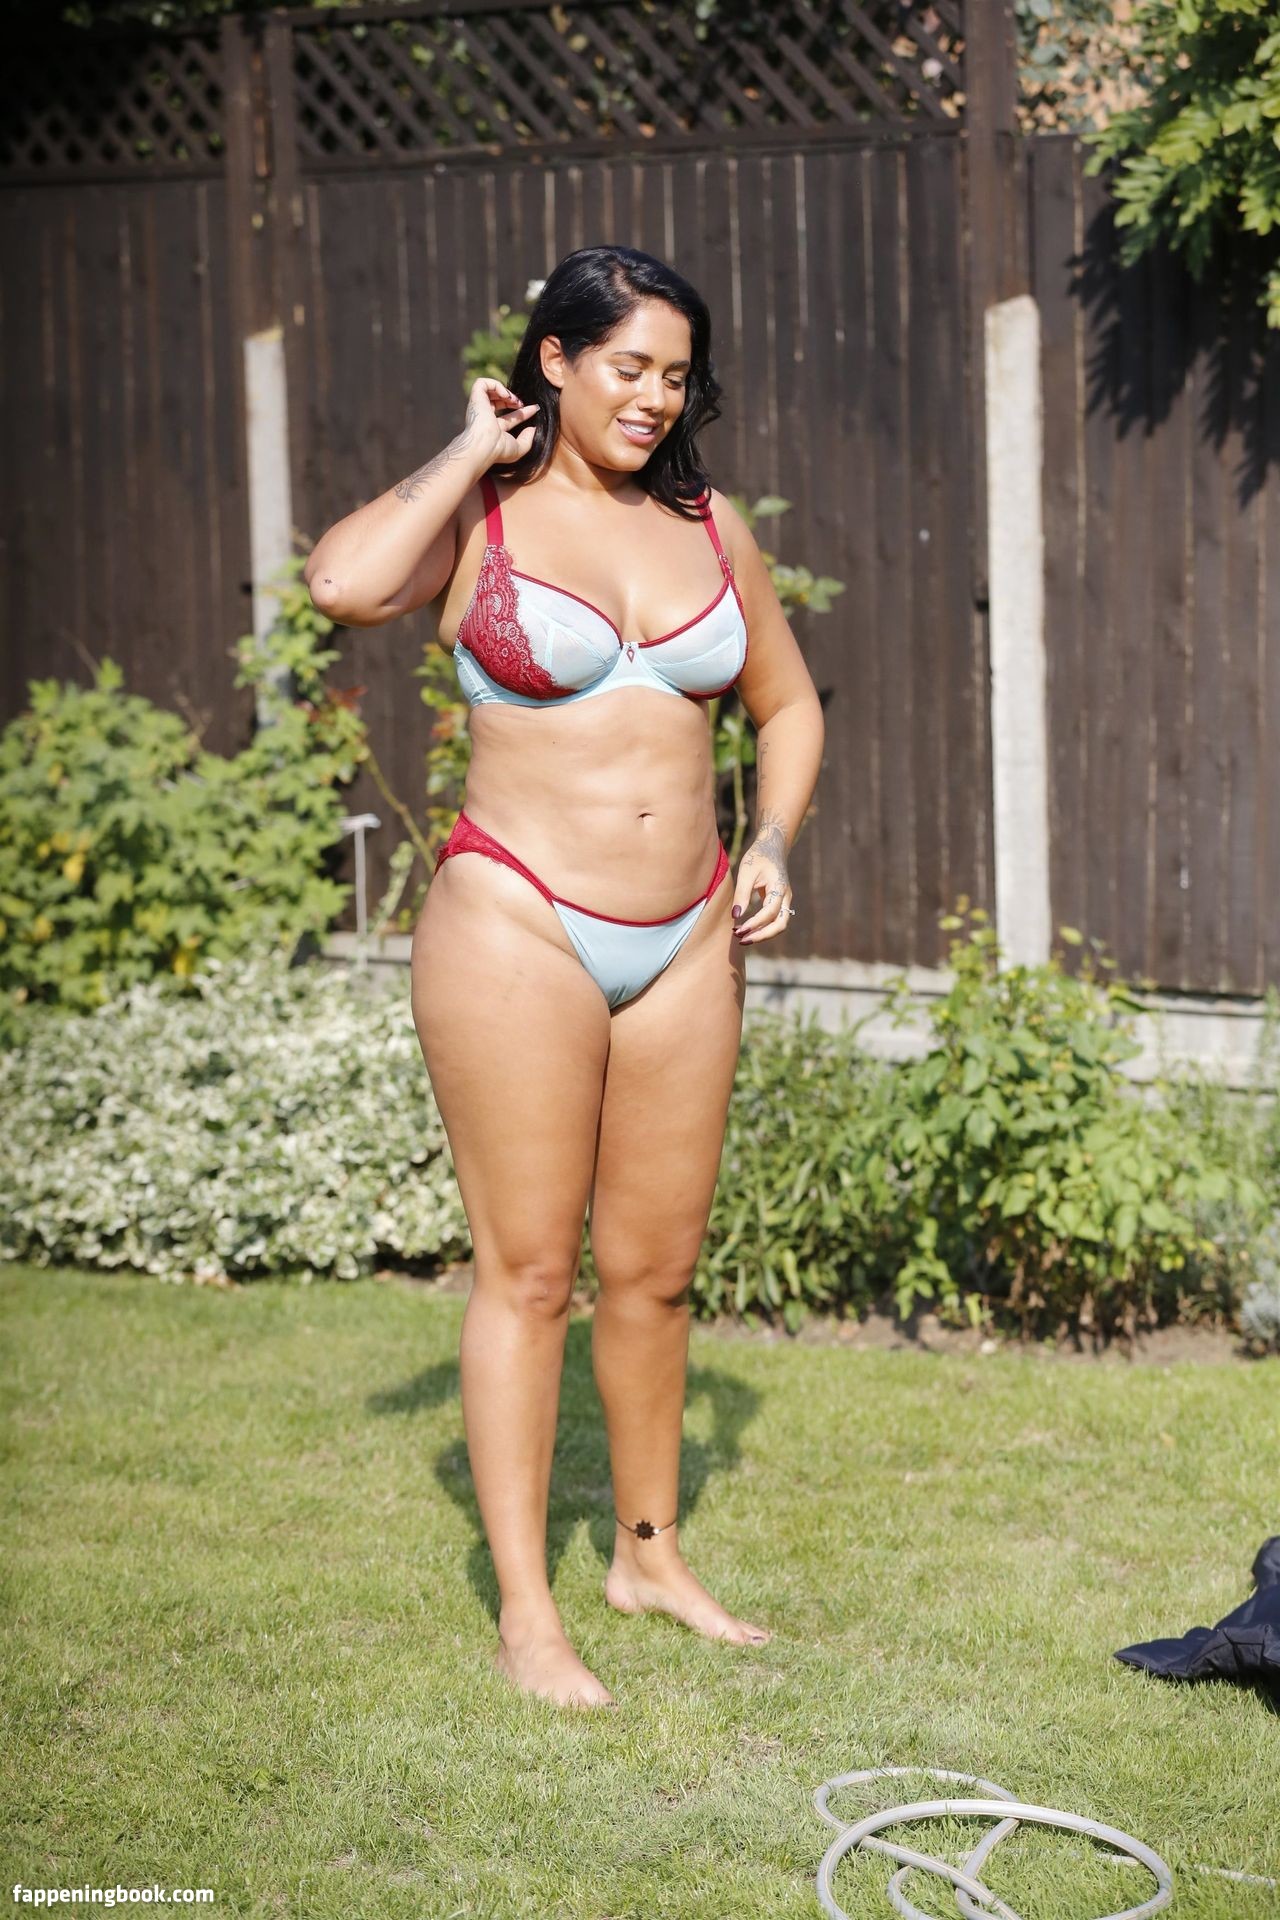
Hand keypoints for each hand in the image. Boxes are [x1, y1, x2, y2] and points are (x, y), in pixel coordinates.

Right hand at [464, 375, 539, 467]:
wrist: (484, 445)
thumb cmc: (499, 450)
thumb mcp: (519, 449)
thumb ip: (527, 439)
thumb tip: (532, 429)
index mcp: (493, 429)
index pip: (509, 417)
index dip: (522, 411)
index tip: (535, 408)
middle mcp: (484, 417)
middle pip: (498, 401)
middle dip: (512, 398)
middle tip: (520, 404)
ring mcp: (478, 406)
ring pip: (489, 390)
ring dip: (505, 390)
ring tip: (513, 400)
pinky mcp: (475, 397)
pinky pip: (483, 383)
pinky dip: (497, 385)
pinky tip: (505, 396)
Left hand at [731, 814, 792, 943]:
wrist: (772, 846)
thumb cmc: (758, 856)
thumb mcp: (746, 872)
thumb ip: (742, 894)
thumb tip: (735, 916)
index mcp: (780, 887)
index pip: (770, 912)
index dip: (755, 923)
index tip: (738, 930)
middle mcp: (786, 897)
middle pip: (781, 924)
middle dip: (762, 935)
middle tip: (742, 940)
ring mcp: (784, 901)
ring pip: (779, 925)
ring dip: (762, 934)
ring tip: (741, 937)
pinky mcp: (779, 903)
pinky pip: (774, 920)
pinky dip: (762, 927)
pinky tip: (746, 929)